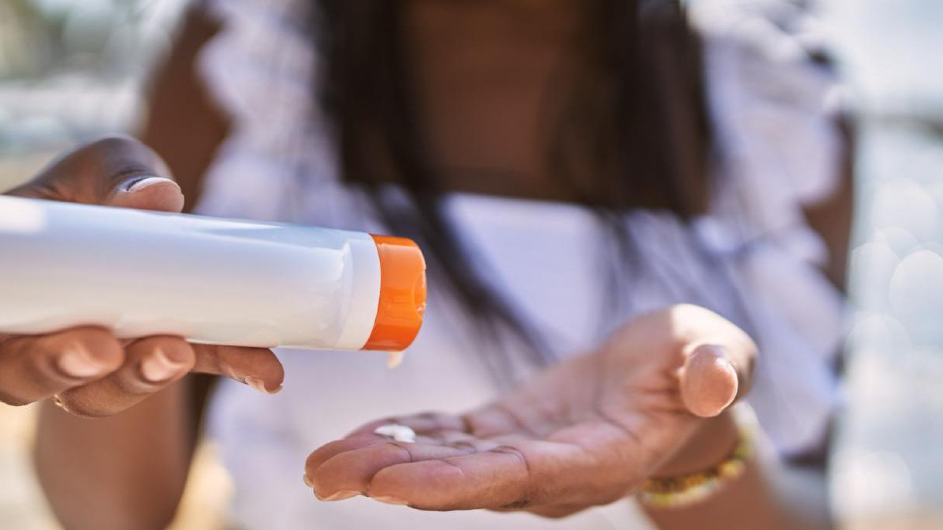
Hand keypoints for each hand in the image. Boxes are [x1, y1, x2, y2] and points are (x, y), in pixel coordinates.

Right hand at [0, 135, 283, 416]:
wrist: (144, 206)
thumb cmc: (100, 186)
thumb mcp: (99, 169)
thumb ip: (116, 178)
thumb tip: (157, 196)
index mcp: (11, 289)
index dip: (22, 354)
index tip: (61, 337)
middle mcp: (43, 334)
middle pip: (35, 378)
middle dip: (69, 370)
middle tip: (106, 352)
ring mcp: (108, 352)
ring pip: (107, 390)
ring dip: (143, 379)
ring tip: (178, 355)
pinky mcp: (170, 351)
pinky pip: (196, 366)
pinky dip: (232, 367)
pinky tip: (266, 374)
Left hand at [304, 304, 755, 516]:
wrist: (676, 379)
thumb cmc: (698, 364)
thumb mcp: (717, 354)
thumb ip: (714, 371)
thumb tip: (713, 378)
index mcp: (598, 460)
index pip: (517, 478)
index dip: (453, 481)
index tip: (390, 483)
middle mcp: (553, 472)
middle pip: (464, 482)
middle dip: (393, 478)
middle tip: (323, 473)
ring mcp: (525, 455)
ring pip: (445, 464)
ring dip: (382, 462)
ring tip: (319, 463)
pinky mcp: (508, 431)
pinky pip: (449, 438)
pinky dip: (404, 436)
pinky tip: (356, 438)